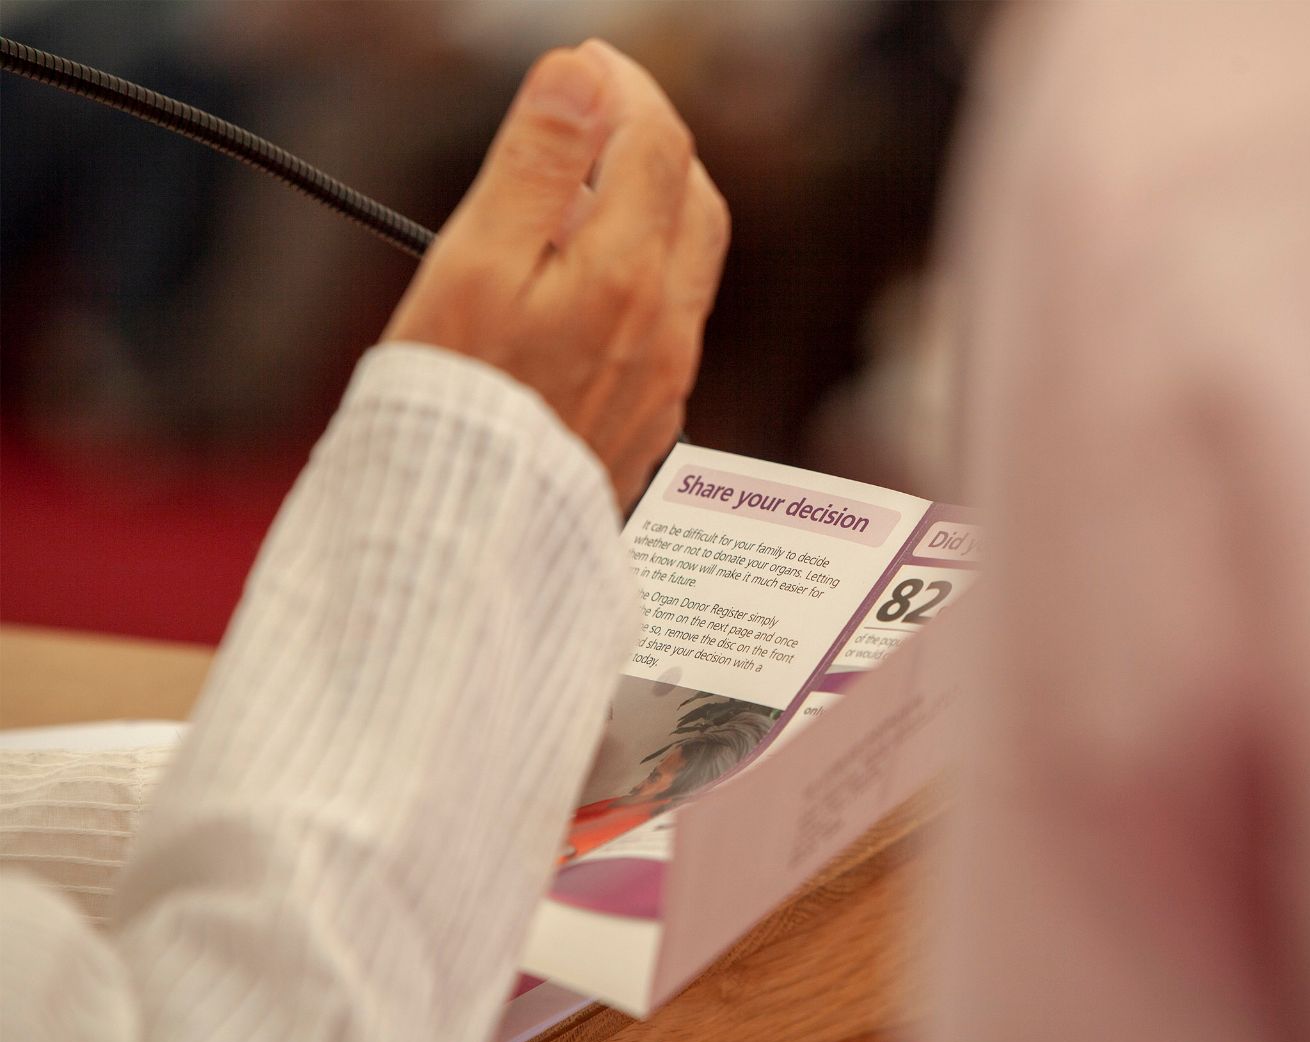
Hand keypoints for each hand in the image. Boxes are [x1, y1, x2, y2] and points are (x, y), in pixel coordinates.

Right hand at [382, 40, 729, 506]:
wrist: (461, 540)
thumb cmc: (450, 405)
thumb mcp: (474, 265)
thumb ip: (536, 165)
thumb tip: (582, 76)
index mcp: (626, 276)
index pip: (657, 143)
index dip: (625, 87)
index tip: (582, 66)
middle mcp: (665, 329)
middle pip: (692, 199)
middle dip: (652, 141)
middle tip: (592, 115)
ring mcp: (664, 381)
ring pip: (688, 264)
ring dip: (655, 207)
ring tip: (585, 191)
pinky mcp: (649, 423)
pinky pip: (670, 324)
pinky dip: (645, 273)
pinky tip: (588, 283)